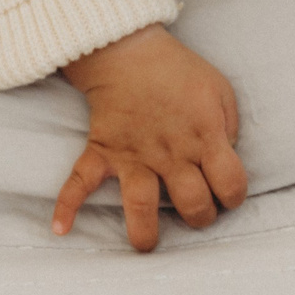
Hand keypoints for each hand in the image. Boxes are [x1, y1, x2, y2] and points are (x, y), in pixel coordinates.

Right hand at [52, 24, 246, 252]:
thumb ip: (228, 130)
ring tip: (146, 245)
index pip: (230, 183)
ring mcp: (133, 154)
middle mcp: (170, 151)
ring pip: (140, 203)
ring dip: (144, 231)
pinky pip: (79, 181)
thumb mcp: (220, 91)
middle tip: (196, 210)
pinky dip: (66, 205)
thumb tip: (224, 161)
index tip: (228, 194)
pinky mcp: (102, 150)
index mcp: (204, 136)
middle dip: (200, 216)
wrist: (129, 49)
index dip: (234, 196)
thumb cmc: (179, 72)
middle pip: (192, 202)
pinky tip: (60, 228)